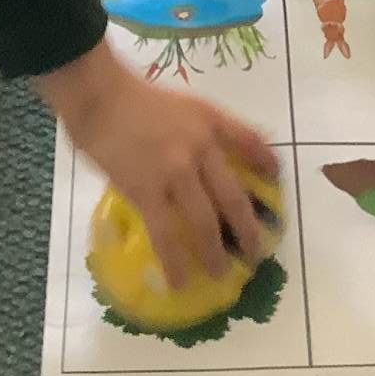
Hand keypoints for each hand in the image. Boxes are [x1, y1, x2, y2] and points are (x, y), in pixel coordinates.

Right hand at [37, 41, 277, 286]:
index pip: (250, 140)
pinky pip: (166, 234)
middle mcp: (201, 146)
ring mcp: (176, 171)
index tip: (275, 178)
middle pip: (233, 195)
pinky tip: (179, 281)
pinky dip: (175, 262)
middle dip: (249, 228)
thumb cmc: (131, 94)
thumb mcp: (179, 101)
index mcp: (209, 119)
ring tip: (221, 273)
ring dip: (216, 252)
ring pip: (206, 221)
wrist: (98, 95)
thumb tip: (208, 157)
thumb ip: (197, 126)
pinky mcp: (147, 191)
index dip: (266, 161)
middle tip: (256, 251)